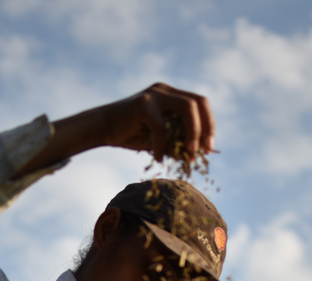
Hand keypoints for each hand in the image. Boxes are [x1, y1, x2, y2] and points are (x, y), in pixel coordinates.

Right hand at [98, 83, 215, 161]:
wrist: (102, 127)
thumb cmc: (130, 134)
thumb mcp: (159, 140)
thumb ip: (176, 144)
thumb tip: (195, 157)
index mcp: (172, 95)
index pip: (200, 104)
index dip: (209, 125)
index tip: (208, 147)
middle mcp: (165, 90)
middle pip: (199, 101)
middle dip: (206, 127)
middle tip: (203, 150)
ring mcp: (155, 94)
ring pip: (187, 108)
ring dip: (193, 131)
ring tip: (188, 152)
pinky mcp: (143, 104)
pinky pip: (161, 126)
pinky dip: (163, 145)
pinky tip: (159, 158)